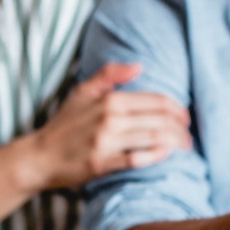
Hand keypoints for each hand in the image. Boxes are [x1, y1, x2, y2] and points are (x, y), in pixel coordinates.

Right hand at [22, 63, 191, 190]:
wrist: (39, 156)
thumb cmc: (64, 124)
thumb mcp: (82, 92)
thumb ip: (110, 74)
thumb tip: (139, 66)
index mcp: (109, 99)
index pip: (157, 100)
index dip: (178, 108)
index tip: (186, 117)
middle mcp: (110, 118)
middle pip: (161, 119)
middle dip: (182, 127)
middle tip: (190, 135)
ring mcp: (106, 142)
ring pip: (154, 138)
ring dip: (176, 142)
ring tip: (185, 146)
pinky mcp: (102, 163)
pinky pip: (137, 159)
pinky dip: (156, 156)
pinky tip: (166, 155)